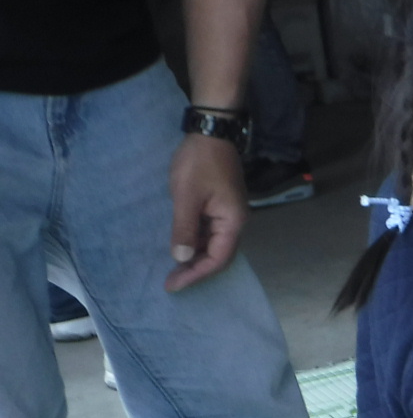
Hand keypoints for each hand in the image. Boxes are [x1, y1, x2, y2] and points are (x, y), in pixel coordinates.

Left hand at [165, 133, 248, 291]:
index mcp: (232, 222)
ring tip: (172, 268)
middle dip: (196, 270)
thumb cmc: (199, 163)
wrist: (211, 133)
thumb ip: (184, 229)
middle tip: (171, 282)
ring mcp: (229, 214)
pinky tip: (180, 245)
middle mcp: (236, 222)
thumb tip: (180, 259)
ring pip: (214, 245)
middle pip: (219, 256)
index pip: (218, 259)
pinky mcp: (221, 206)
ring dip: (195, 257)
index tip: (173, 284)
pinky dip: (195, 242)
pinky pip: (210, 232)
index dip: (196, 274)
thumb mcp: (186, 197)